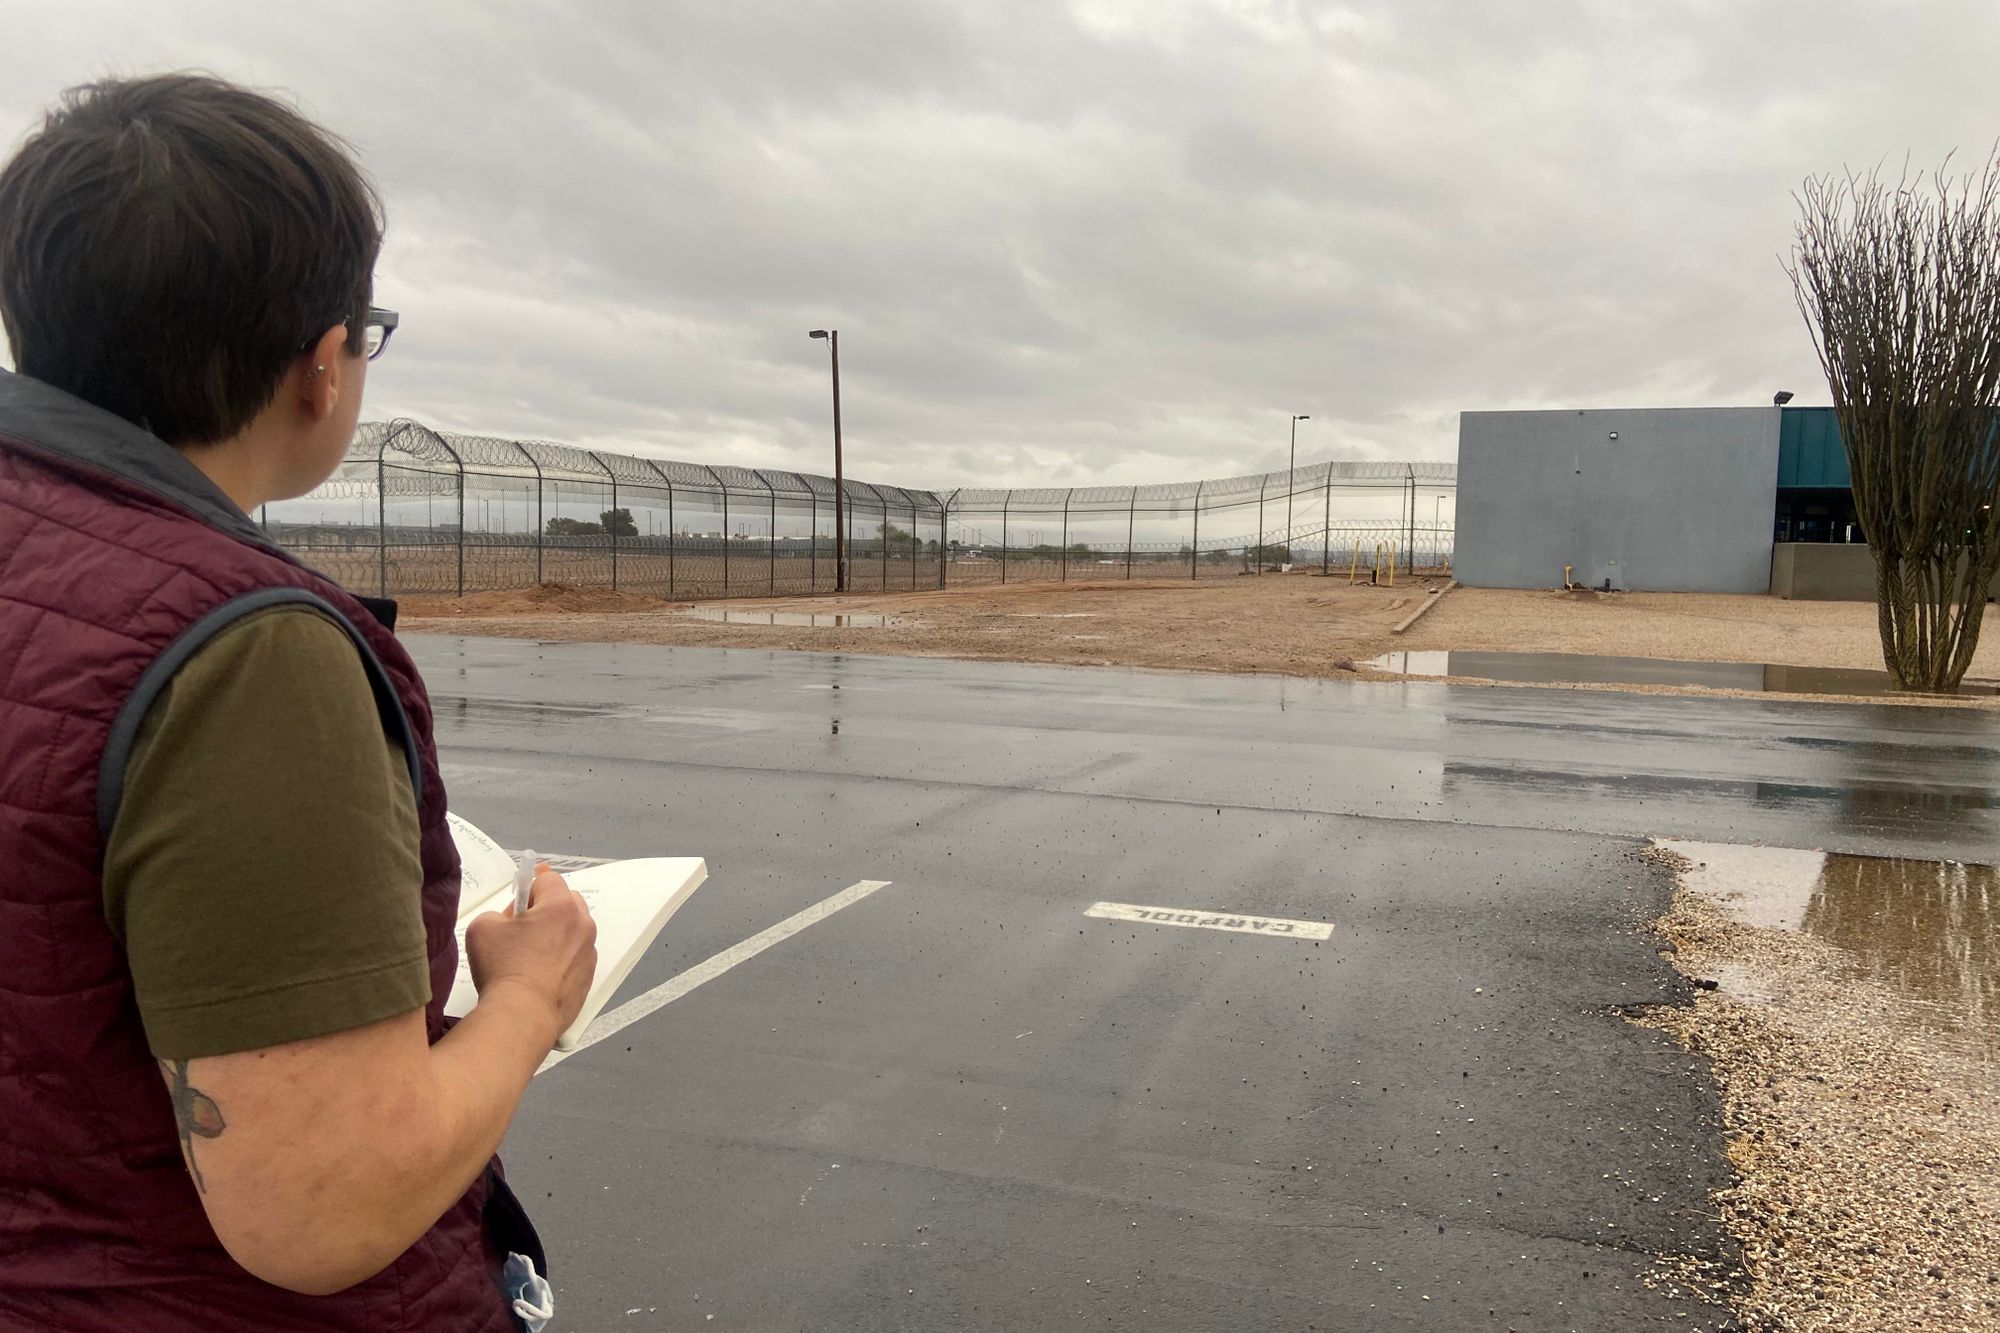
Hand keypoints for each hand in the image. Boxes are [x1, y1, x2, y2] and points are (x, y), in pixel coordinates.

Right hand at [465, 864, 597, 1041]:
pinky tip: (541, 975)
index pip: (548, 878)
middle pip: (567, 902)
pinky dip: (562, 959)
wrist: (523, 1014)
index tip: (516, 906)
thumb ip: (498, 912)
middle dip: (547, 908)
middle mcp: (582, 925)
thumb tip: (511, 920)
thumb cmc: (502, 966)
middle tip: (522, 930)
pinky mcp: (589, 976)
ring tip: (531, 956)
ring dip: (556, 934)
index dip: (528, 888)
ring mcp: (589, 952)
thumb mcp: (483, 926)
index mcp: (561, 906)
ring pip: (573, 931)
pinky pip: (575, 956)